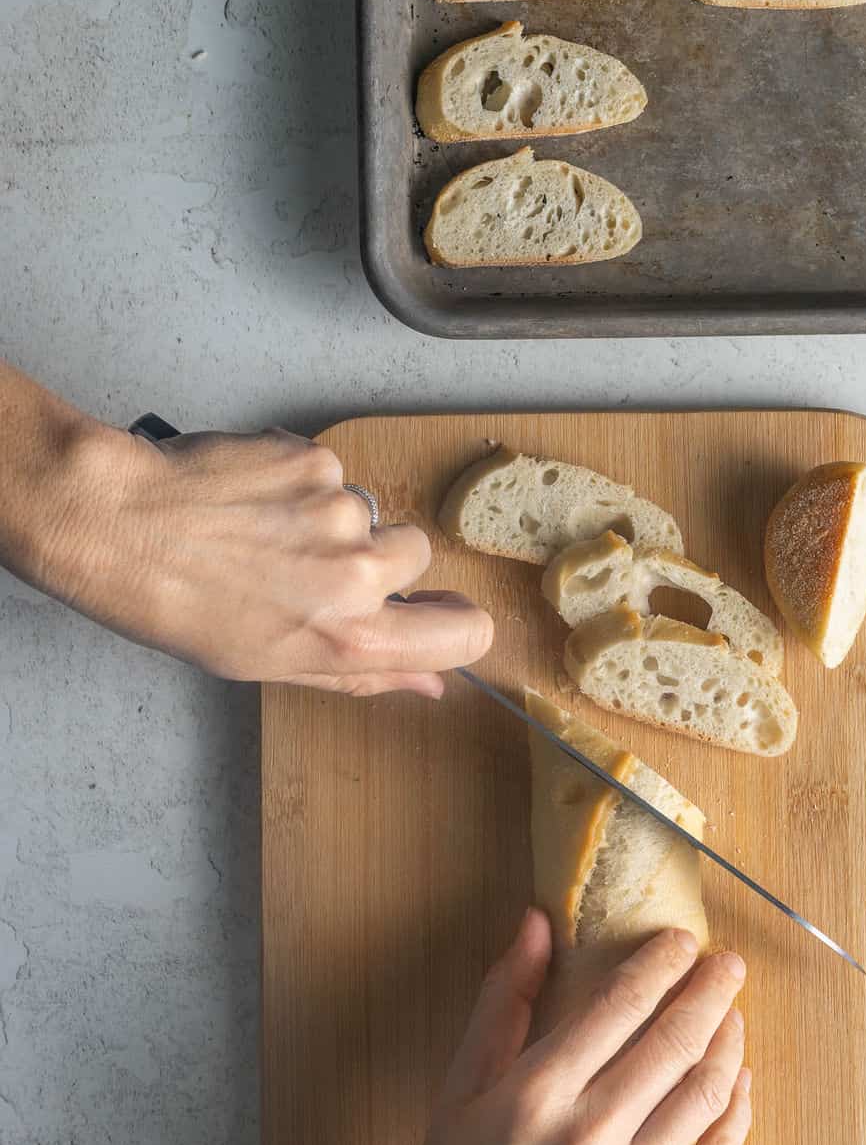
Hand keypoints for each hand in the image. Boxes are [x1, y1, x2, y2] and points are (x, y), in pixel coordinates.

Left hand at [0, 373, 491, 693]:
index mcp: (352, 641)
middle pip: (416, 556)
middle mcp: (358, 576)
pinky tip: (250, 495)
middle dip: (375, 555)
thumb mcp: (274, 665)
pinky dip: (297, 479)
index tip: (428, 612)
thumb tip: (430, 684)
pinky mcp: (315, 460)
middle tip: (304, 563)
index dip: (453, 620)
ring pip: (366, 509)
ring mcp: (340, 511)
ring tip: (261, 529)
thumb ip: (364, 674)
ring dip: (326, 516)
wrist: (120, 526)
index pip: (465, 632)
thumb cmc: (182, 606)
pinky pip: (329, 470)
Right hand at [381, 911, 750, 1144]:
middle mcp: (586, 1138)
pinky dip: (734, 1116)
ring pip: (702, 1098)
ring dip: (728, 1045)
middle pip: (674, 1043)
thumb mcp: (462, 1081)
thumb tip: (536, 923)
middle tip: (727, 964)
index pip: (620, 1005)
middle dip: (710, 991)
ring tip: (732, 1016)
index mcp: (537, 1092)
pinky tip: (737, 1085)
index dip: (659, 963)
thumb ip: (502, 997)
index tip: (680, 940)